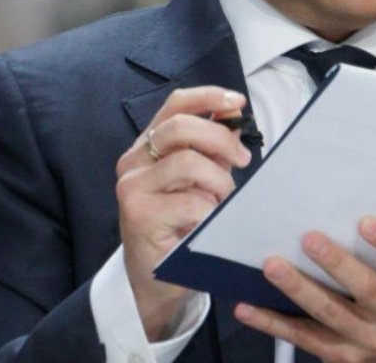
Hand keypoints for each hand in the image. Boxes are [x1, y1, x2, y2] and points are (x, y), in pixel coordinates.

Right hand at [114, 86, 251, 338]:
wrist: (156, 279)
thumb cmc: (181, 225)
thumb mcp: (200, 180)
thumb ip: (212, 148)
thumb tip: (234, 114)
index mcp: (148, 146)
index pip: (175, 105)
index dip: (208, 97)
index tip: (238, 103)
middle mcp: (133, 161)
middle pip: (180, 127)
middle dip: (221, 139)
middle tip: (242, 161)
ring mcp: (132, 188)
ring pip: (187, 162)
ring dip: (218, 181)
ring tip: (221, 201)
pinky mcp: (138, 216)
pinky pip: (190, 203)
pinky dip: (210, 212)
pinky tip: (208, 224)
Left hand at [235, 217, 375, 362]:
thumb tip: (342, 212)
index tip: (365, 221)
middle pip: (367, 289)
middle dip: (336, 263)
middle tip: (308, 238)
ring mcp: (366, 342)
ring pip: (328, 313)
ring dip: (297, 288)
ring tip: (272, 266)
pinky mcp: (339, 356)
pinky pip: (301, 337)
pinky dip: (271, 322)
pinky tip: (247, 307)